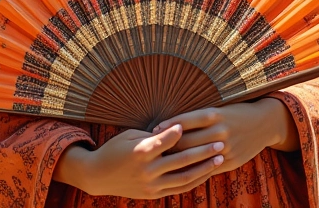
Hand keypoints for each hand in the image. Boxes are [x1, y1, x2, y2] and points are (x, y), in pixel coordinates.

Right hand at [52, 124, 223, 198]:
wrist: (98, 175)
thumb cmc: (115, 149)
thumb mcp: (131, 135)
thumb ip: (154, 135)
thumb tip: (177, 127)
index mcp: (141, 152)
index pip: (167, 140)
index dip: (181, 131)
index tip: (198, 123)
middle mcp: (148, 171)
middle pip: (182, 161)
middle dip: (203, 151)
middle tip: (221, 142)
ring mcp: (152, 185)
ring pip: (184, 178)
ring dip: (204, 168)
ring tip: (219, 158)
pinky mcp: (153, 194)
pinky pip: (179, 189)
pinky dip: (194, 181)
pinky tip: (206, 173)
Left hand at [154, 98, 296, 174]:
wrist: (264, 123)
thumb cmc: (236, 113)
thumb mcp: (220, 109)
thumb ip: (199, 117)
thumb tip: (173, 124)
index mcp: (214, 114)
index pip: (185, 121)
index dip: (168, 126)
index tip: (154, 129)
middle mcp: (219, 130)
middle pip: (187, 141)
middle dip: (169, 145)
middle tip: (153, 147)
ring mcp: (226, 148)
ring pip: (196, 156)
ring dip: (179, 159)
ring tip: (163, 160)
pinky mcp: (232, 161)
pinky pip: (208, 168)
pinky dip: (195, 169)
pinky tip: (183, 170)